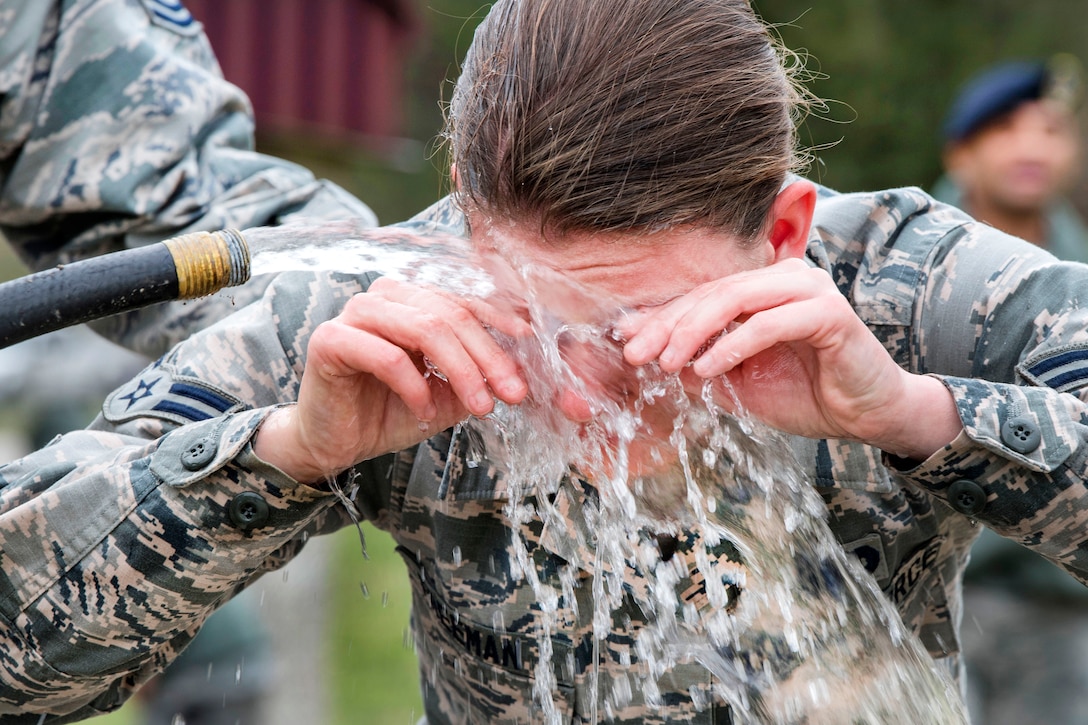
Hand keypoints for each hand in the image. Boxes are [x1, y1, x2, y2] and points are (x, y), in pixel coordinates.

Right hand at [255, 277, 529, 483]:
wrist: (335, 441)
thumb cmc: (390, 411)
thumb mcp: (448, 393)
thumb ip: (479, 374)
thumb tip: (525, 368)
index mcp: (413, 297)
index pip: (465, 298)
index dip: (500, 319)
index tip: (530, 344)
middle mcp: (384, 295)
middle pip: (450, 313)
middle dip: (488, 356)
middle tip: (512, 393)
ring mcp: (354, 313)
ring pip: (425, 328)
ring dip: (461, 369)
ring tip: (480, 406)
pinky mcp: (330, 339)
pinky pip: (386, 356)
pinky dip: (414, 386)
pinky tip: (424, 412)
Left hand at [620, 258, 960, 459]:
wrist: (867, 415)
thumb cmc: (804, 394)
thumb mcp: (740, 381)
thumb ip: (701, 364)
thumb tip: (651, 358)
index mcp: (762, 287)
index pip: (701, 296)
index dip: (660, 318)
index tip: (624, 340)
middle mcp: (784, 278)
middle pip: (712, 293)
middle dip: (668, 325)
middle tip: (635, 354)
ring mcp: (809, 289)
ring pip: (736, 300)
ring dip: (694, 332)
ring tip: (666, 363)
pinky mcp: (830, 313)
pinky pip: (769, 324)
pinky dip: (734, 346)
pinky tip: (708, 370)